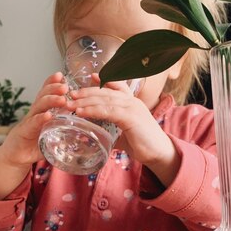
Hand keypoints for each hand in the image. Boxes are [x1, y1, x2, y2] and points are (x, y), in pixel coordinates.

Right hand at [0, 71, 69, 169]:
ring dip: (50, 101)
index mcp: (41, 111)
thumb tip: (82, 130)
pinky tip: (48, 115)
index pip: (46, 93)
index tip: (61, 75)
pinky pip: (33, 123)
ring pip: (39, 107)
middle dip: (54, 89)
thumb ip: (63, 129)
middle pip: (43, 96)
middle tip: (66, 86)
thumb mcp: (51, 134)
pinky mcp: (24, 132)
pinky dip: (40, 118)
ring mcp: (29, 122)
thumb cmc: (35, 143)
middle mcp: (35, 113)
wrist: (16, 156)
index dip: (52, 83)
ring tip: (62, 98)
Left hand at [66, 76, 180, 186]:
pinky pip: (108, 111)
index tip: (91, 76)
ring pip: (105, 99)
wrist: (159, 153)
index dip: (104, 80)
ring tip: (71, 104)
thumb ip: (112, 131)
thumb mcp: (125, 134)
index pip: (117, 86)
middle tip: (70, 94)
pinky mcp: (131, 117)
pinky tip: (82, 112)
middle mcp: (132, 101)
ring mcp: (132, 107)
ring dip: (86, 101)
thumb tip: (97, 136)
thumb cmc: (143, 144)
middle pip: (106, 91)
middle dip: (87, 92)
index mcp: (131, 103)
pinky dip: (93, 110)